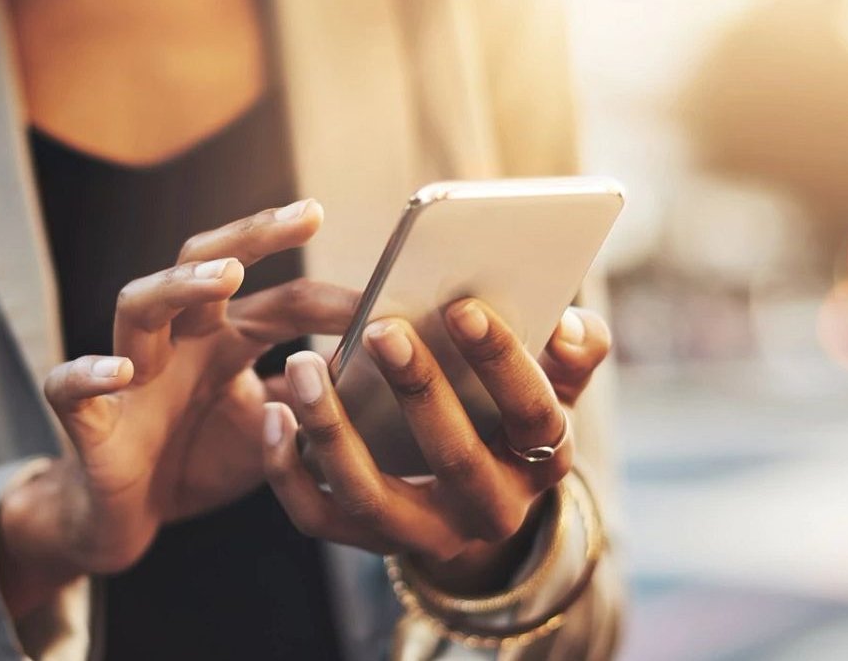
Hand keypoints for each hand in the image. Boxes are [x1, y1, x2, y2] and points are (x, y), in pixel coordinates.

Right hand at [0, 199, 357, 612]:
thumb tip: (378, 376)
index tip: (388, 296)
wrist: (126, 518)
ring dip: (180, 285)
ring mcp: (129, 374)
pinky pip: (71, 387)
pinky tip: (121, 371)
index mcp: (223, 339)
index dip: (332, 299)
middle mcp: (177, 341)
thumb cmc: (197, 460)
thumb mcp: (272, 432)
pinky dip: (90, 373)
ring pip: (138, 305)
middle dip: (252, 235)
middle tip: (306, 214)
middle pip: (203, 263)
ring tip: (227, 276)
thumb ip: (313, 402)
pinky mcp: (88, 420)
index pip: (281, 301)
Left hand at [263, 300, 611, 593]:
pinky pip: (318, 517)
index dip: (503, 362)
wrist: (475, 499)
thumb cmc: (509, 416)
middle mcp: (488, 512)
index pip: (533, 415)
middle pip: (453, 457)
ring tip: (303, 364)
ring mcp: (424, 534)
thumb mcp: (554, 387)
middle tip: (382, 327)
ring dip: (333, 429)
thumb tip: (572, 325)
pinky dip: (287, 470)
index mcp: (541, 463)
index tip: (464, 307)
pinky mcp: (367, 541)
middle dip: (418, 390)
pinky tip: (273, 412)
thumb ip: (574, 353)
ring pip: (371, 496)